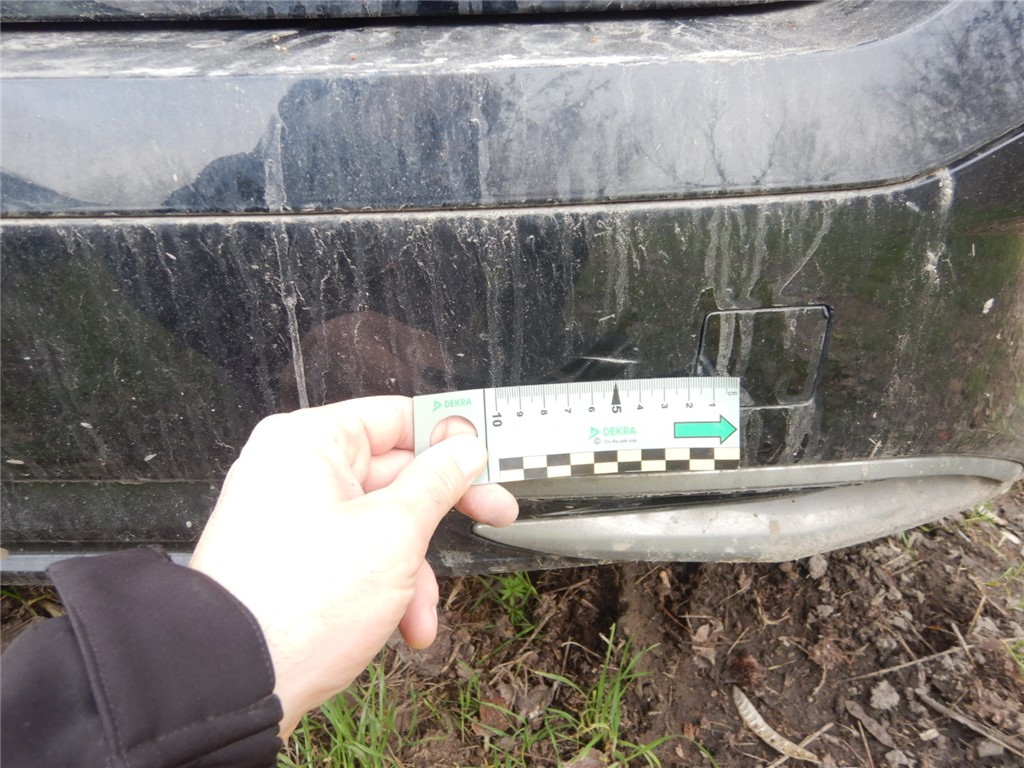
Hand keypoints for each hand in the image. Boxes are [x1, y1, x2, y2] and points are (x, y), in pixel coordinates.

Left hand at [189, 396, 517, 737]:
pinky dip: (383, 587)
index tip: (488, 457)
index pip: (396, 418)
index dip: (449, 438)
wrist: (232, 683)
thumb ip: (437, 483)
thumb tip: (464, 448)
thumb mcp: (394, 533)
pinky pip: (351, 555)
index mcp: (310, 443)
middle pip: (392, 475)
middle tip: (495, 515)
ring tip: (423, 613)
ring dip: (414, 570)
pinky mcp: (289, 561)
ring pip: (378, 524)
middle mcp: (293, 471)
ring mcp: (289, 517)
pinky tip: (402, 627)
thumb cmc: (300, 603)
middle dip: (439, 517)